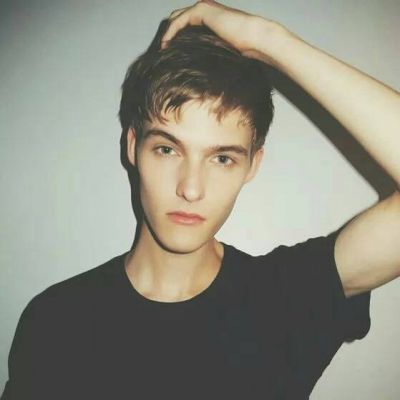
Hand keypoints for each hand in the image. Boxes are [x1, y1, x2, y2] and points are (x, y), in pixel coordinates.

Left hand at [161, 0, 289, 65]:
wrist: (256, 40)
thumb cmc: (246, 50)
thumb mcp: (222, 54)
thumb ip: (211, 56)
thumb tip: (203, 76)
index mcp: (211, 20)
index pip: (187, 26)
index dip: (176, 38)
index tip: (169, 55)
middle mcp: (206, 11)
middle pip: (179, 20)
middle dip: (169, 35)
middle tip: (162, 52)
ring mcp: (204, 8)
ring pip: (176, 18)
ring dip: (167, 34)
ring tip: (162, 50)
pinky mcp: (203, 10)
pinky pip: (179, 20)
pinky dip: (171, 32)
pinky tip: (166, 45)